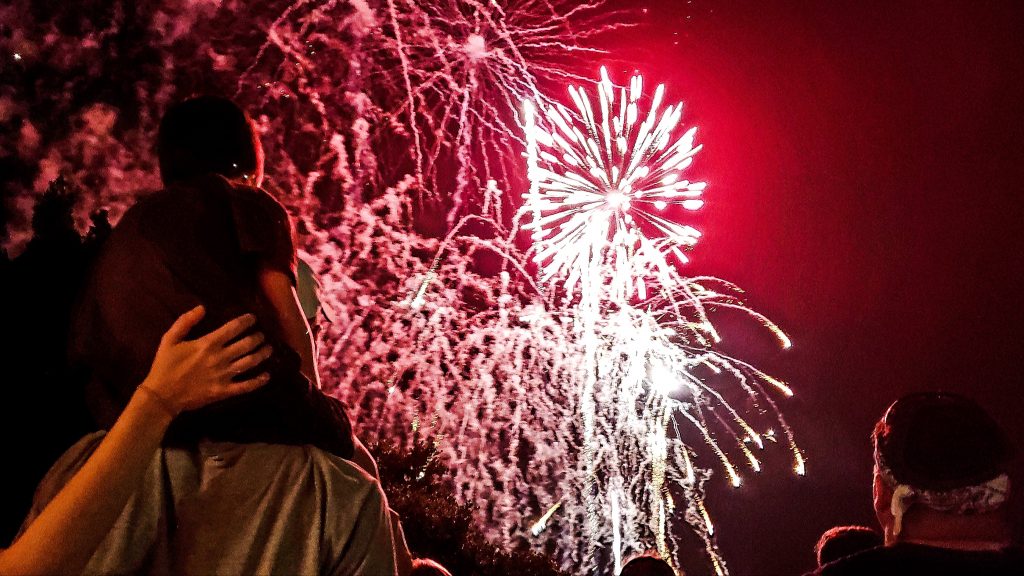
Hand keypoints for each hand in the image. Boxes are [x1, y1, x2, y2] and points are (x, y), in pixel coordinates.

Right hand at [140, 306, 271, 414]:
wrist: (161, 395)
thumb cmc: (165, 365)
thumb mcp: (169, 339)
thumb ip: (185, 322)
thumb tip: (202, 307)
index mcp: (207, 343)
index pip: (233, 328)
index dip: (246, 321)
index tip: (253, 318)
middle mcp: (219, 357)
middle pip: (247, 344)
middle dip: (258, 337)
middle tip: (262, 335)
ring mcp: (223, 375)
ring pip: (250, 362)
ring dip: (262, 354)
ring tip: (269, 349)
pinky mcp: (224, 391)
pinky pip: (245, 386)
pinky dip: (258, 381)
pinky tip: (267, 376)